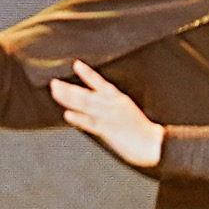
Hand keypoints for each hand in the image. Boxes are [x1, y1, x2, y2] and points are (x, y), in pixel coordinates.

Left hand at [46, 61, 165, 169]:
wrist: (154, 144)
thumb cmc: (142, 130)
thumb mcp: (128, 111)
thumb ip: (113, 106)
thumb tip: (97, 103)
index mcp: (119, 99)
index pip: (101, 83)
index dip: (88, 73)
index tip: (76, 64)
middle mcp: (112, 105)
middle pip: (87, 94)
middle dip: (69, 88)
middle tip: (53, 82)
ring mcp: (109, 117)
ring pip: (85, 105)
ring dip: (68, 98)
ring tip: (55, 92)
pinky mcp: (108, 131)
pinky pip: (90, 123)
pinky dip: (78, 118)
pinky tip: (68, 115)